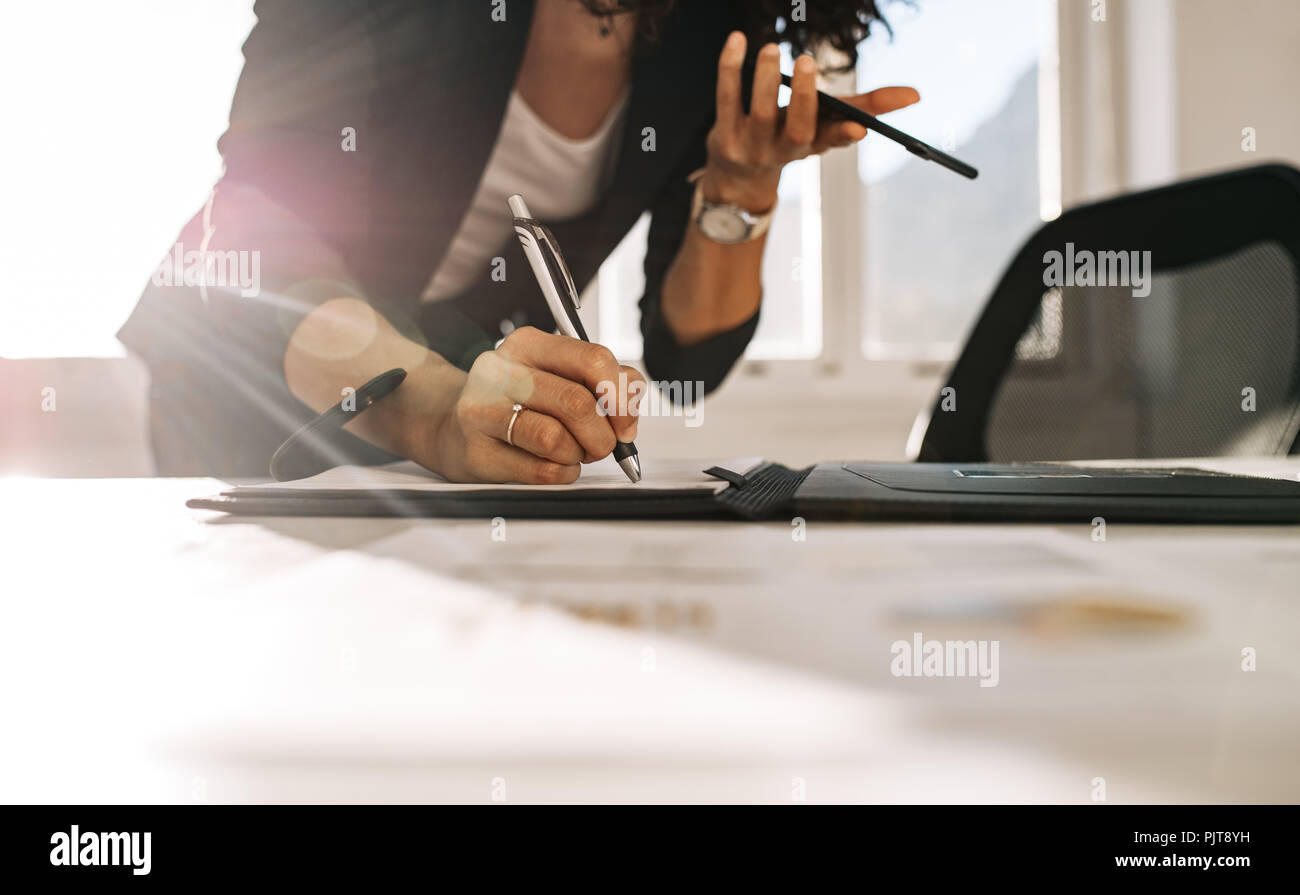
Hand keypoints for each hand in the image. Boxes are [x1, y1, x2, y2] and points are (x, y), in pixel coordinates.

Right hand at [426, 327, 643, 483]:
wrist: (453, 428)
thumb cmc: (518, 403)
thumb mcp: (559, 377)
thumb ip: (605, 383)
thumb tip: (629, 413)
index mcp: (530, 344)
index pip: (594, 360)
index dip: (620, 397)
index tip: (625, 423)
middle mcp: (502, 370)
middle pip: (577, 403)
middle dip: (602, 436)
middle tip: (601, 446)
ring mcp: (483, 409)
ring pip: (555, 439)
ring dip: (578, 456)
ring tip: (572, 454)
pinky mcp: (475, 449)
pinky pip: (540, 470)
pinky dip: (561, 474)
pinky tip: (555, 466)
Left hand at [703, 32, 920, 212]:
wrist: (738, 173)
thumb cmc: (791, 135)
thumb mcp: (827, 124)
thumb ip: (869, 106)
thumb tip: (916, 95)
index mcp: (813, 144)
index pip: (833, 140)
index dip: (844, 134)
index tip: (858, 127)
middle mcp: (784, 149)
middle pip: (796, 128)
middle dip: (803, 97)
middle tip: (808, 61)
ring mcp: (752, 144)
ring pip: (759, 113)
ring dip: (765, 79)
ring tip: (773, 49)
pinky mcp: (723, 134)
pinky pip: (726, 98)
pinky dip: (729, 68)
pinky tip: (737, 40)